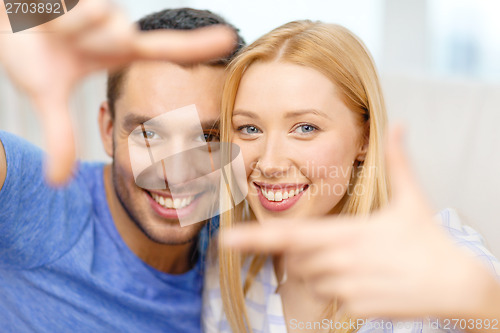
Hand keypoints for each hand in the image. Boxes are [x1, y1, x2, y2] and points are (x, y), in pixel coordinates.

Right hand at [0, 0, 235, 183]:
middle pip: (119, 34)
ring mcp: (102, 2)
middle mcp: (117, 25)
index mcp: (120, 50)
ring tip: (50, 25)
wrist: (2, 18)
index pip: (166, 47)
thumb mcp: (46, 93)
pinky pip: (75, 2)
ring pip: (95, 14)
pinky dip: (52, 9)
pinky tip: (44, 11)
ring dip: (66, 24)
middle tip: (65, 38)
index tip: (230, 40)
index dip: (197, 46)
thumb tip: (58, 182)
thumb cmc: (33, 50)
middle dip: (89, 35)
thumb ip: (60, 135)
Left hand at [224, 126, 498, 318]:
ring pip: (312, 279)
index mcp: (347, 232)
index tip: (226, 239)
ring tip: (358, 261)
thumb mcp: (414, 198)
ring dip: (323, 270)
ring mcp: (348, 286)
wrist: (455, 284)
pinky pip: (331, 298)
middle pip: (297, 259)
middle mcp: (341, 260)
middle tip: (338, 245)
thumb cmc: (429, 240)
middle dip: (306, 252)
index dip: (255, 238)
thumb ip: (399, 161)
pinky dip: (340, 289)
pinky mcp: (356, 307)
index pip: (290, 236)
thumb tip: (400, 124)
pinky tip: (368, 280)